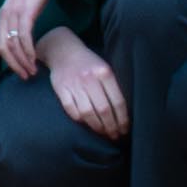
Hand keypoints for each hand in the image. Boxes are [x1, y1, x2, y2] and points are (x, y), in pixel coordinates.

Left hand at [0, 0, 87, 77]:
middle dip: (13, 65)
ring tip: (33, 70)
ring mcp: (13, 12)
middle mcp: (4, 14)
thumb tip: (24, 38)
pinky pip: (24, 36)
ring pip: (13, 44)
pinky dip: (28, 50)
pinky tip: (34, 58)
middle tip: (26, 76)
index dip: (8, 60)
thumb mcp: (26, 5)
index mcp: (3, 14)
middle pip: (2, 48)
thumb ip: (21, 19)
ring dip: (23, 60)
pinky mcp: (25, 11)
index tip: (20, 70)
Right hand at [42, 27, 128, 142]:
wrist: (63, 51)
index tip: (125, 129)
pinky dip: (80, 120)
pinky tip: (87, 124)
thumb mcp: (104, 68)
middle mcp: (89, 78)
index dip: (123, 119)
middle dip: (111, 126)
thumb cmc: (88, 63)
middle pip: (103, 110)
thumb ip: (112, 87)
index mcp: (104, 72)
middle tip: (115, 135)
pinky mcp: (61, 89)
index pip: (118, 101)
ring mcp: (74, 84)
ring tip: (103, 133)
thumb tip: (122, 113)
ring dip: (97, 127)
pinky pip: (72, 110)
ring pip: (87, 113)